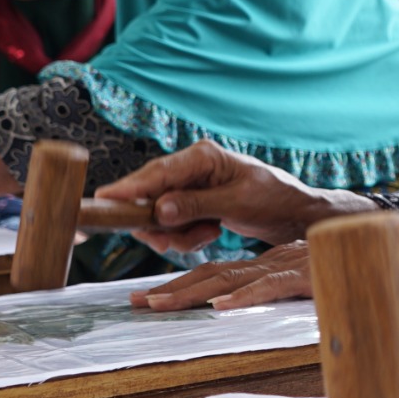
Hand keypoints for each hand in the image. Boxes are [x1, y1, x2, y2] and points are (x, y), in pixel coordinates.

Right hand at [96, 141, 350, 251]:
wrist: (295, 213)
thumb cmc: (274, 199)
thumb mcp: (237, 203)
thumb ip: (196, 205)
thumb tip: (159, 210)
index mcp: (203, 156)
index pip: (157, 172)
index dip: (129, 188)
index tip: (104, 200)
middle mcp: (192, 167)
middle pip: (151, 194)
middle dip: (158, 223)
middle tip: (168, 241)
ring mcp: (191, 185)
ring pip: (159, 214)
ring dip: (176, 233)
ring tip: (206, 235)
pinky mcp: (193, 202)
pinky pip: (172, 223)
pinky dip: (186, 236)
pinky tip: (209, 234)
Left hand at [135, 244, 315, 309]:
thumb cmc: (365, 281)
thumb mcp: (317, 290)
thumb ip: (290, 300)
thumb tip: (260, 322)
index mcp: (275, 265)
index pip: (221, 273)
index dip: (184, 285)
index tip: (150, 299)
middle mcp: (278, 261)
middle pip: (216, 274)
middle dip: (173, 288)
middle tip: (135, 302)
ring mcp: (294, 266)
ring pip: (234, 279)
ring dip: (192, 292)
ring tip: (159, 304)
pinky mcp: (312, 276)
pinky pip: (273, 287)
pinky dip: (244, 296)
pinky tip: (219, 306)